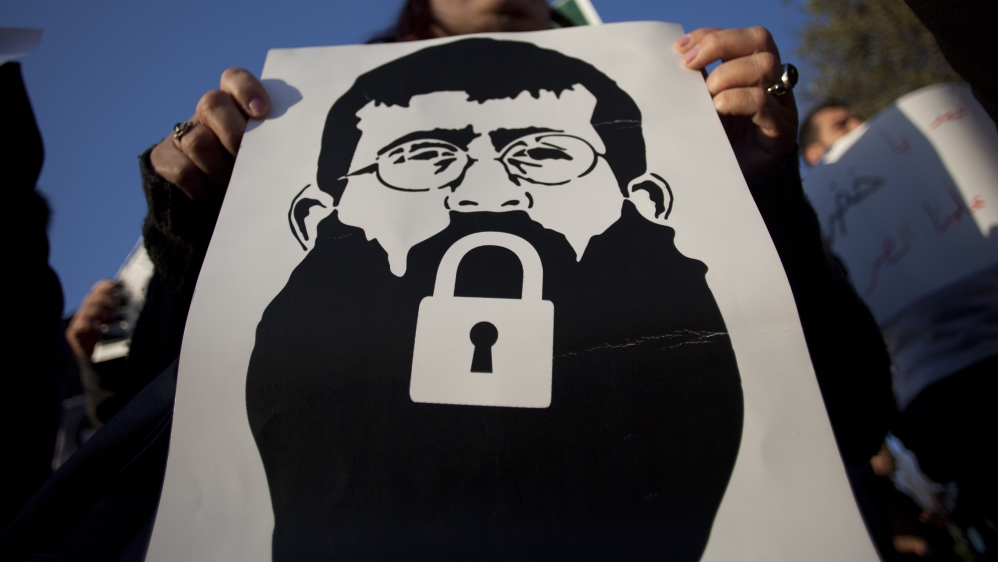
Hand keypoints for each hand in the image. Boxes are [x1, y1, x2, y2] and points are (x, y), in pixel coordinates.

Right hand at [66, 280, 122, 357]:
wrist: (100, 362)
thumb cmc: (113, 340)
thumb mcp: (120, 324)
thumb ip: (126, 313)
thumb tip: (143, 300)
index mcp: (97, 306)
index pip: (99, 290)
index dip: (107, 285)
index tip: (119, 284)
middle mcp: (87, 311)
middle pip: (93, 298)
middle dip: (107, 298)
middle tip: (121, 303)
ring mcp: (79, 321)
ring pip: (88, 310)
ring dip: (103, 312)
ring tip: (117, 317)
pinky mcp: (73, 333)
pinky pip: (80, 325)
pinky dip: (90, 325)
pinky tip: (100, 328)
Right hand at [150, 68, 269, 200]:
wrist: (220, 205)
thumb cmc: (254, 174)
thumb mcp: (265, 154)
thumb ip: (270, 141)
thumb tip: (286, 147)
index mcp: (235, 105)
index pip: (234, 79)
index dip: (246, 89)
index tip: (261, 111)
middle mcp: (206, 113)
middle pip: (212, 103)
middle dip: (234, 135)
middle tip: (250, 162)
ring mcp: (181, 133)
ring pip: (198, 142)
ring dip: (221, 170)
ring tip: (235, 187)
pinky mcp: (162, 158)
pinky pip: (184, 171)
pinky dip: (204, 188)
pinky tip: (214, 194)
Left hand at [674, 27, 798, 180]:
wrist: (728, 184)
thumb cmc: (712, 140)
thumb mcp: (701, 105)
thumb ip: (695, 82)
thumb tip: (672, 58)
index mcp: (750, 69)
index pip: (739, 36)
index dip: (710, 36)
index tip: (680, 50)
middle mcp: (770, 81)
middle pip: (759, 40)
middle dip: (720, 45)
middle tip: (690, 65)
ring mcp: (780, 103)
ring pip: (765, 66)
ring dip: (729, 74)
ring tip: (708, 94)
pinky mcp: (781, 129)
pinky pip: (764, 103)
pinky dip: (738, 99)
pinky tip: (718, 108)